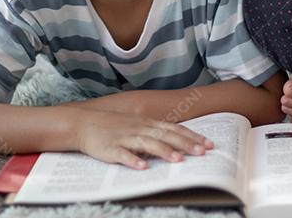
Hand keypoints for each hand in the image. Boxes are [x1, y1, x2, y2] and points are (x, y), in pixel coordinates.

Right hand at [73, 108, 213, 169]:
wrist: (83, 123)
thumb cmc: (113, 126)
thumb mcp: (136, 123)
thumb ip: (155, 131)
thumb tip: (178, 141)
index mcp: (146, 123)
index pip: (173, 129)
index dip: (191, 136)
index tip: (208, 144)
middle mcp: (138, 128)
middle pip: (165, 136)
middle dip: (185, 144)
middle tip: (202, 152)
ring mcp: (124, 138)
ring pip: (147, 144)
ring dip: (163, 151)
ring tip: (178, 160)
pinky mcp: (110, 148)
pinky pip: (123, 155)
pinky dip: (133, 160)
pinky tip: (143, 167)